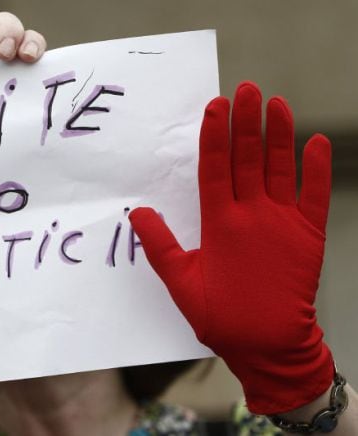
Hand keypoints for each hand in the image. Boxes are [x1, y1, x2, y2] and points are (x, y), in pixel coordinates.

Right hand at [129, 82, 334, 414]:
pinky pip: (315, 196)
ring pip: (280, 169)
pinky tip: (316, 143)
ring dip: (278, 134)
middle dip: (245, 121)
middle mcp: (253, 216)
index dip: (215, 135)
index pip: (215, 169)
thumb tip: (137, 212)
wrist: (270, 345)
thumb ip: (159, 245)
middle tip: (246, 89)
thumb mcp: (180, 283)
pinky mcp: (308, 236)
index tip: (216, 106)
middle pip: (247, 159)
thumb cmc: (221, 315)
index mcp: (220, 225)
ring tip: (276, 103)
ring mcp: (283, 224)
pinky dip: (317, 170)